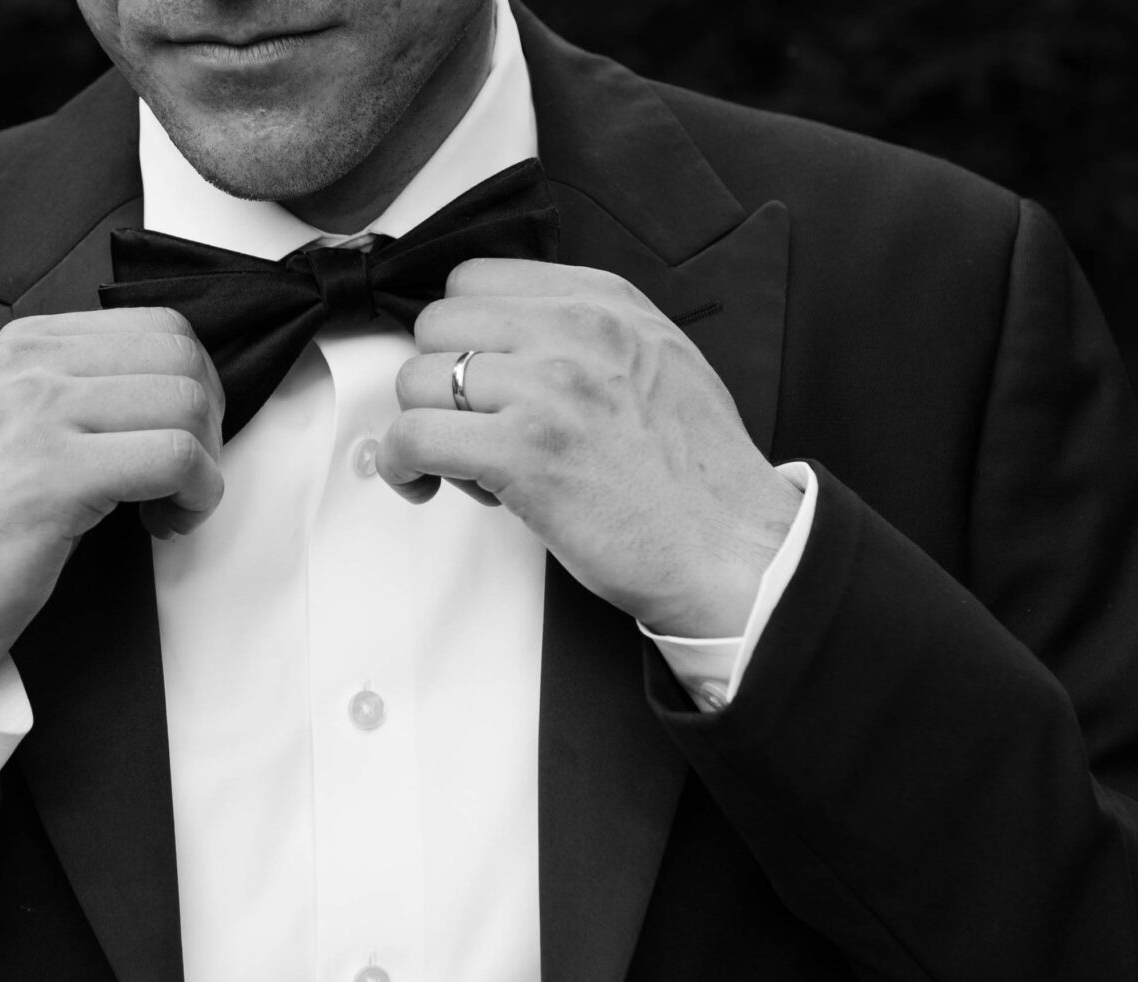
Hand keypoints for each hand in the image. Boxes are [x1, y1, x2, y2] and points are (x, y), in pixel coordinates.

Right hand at [0, 309, 224, 695]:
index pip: (158, 327)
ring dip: (203, 468)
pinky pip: (174, 459)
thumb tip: (173, 398)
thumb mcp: (18, 435)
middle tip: (184, 481)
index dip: (193, 389)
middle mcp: (27, 365)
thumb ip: (82, 399)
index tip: (179, 443)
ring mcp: (37, 414)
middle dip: (207, 426)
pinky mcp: (54, 474)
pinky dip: (193, 498)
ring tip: (168, 509)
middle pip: (181, 358)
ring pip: (184, 404)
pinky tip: (163, 526)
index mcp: (23, 346)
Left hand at [383, 261, 800, 638]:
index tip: (474, 378)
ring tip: (466, 467)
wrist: (732, 546)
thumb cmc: (696, 479)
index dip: (462, 335)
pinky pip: (414, 436)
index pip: (477, 279)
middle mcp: (574, 330)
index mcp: (604, 302)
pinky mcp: (523, 452)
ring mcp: (547, 388)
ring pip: (417, 379)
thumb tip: (514, 347)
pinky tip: (426, 486)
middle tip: (470, 429)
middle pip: (437, 323)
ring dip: (425, 426)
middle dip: (438, 379)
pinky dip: (404, 465)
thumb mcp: (658, 363)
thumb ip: (588, 338)